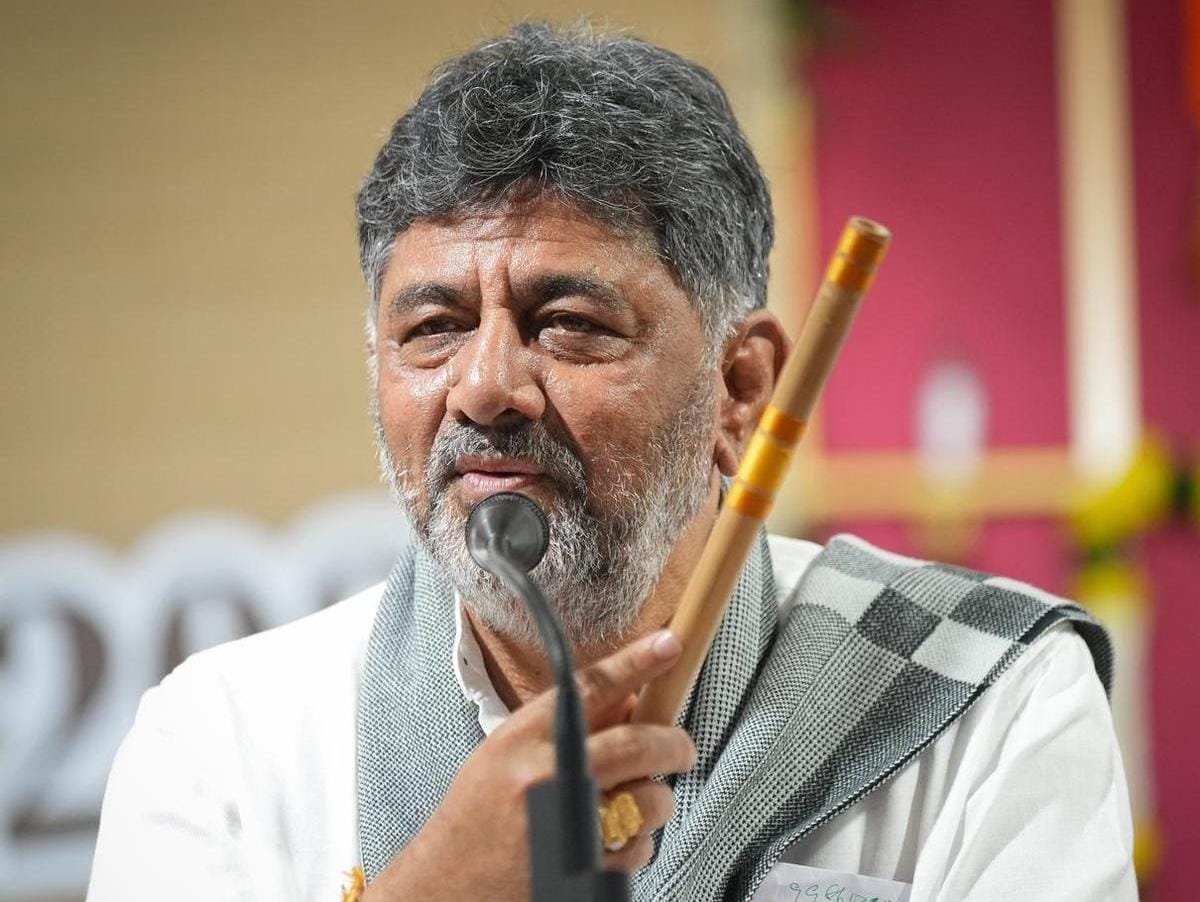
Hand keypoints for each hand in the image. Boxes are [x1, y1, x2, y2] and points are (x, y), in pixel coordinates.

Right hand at [363, 629, 695, 901]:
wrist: (446, 887)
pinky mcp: (587, 871)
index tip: (669, 644)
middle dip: (673, 742)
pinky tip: (609, 842)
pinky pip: (640, 848)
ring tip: (628, 807)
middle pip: (636, 743)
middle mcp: (547, 776)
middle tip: (681, 747)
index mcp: (523, 739)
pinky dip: (637, 843)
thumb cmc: (476, 818)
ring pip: (650, 800)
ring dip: (654, 801)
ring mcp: (569, 826)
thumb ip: (563, 727)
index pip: (590, 686)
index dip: (637, 662)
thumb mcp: (505, 755)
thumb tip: (630, 702)